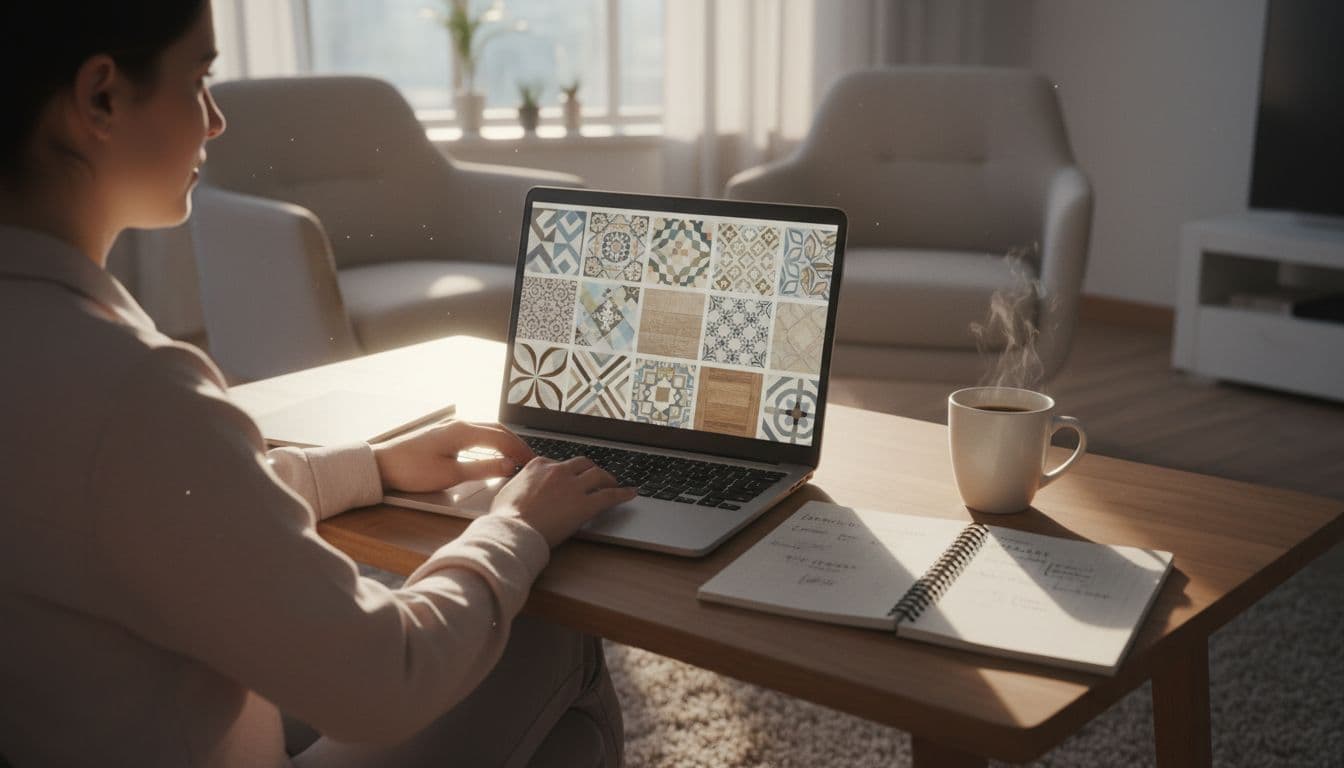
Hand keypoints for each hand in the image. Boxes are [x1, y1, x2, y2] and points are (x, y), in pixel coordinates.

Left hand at [371, 420, 533, 492]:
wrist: (381, 465)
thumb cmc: (412, 470)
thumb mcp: (450, 474)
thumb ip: (482, 469)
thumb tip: (509, 465)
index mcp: (463, 431)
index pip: (502, 438)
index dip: (519, 451)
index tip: (532, 463)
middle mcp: (460, 424)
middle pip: (497, 430)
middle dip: (516, 444)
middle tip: (530, 460)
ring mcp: (452, 427)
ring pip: (487, 429)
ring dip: (505, 441)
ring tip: (517, 456)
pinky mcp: (446, 434)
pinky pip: (477, 433)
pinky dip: (492, 441)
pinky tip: (494, 452)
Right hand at [489, 456, 637, 547]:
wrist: (512, 532)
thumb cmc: (505, 518)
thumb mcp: (506, 492)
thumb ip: (518, 485)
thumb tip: (518, 489)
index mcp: (538, 465)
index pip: (559, 463)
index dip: (567, 472)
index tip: (570, 478)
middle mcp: (558, 471)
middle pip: (582, 464)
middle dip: (590, 470)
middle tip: (596, 478)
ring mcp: (573, 486)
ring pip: (598, 475)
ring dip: (608, 478)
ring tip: (614, 483)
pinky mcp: (585, 504)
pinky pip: (610, 496)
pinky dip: (623, 494)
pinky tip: (631, 494)